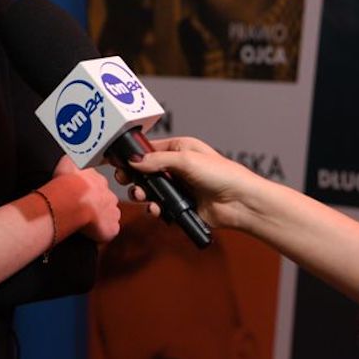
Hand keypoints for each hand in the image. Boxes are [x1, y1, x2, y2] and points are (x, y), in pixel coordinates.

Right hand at [56, 165, 119, 243]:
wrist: (72, 199)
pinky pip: (109, 231)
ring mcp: (112, 211)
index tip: (81, 194)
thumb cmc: (67, 183)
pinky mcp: (112, 227)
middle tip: (82, 209)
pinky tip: (90, 232)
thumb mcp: (68, 161)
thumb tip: (74, 158)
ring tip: (85, 222)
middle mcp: (109, 194)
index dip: (89, 190)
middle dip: (96, 204)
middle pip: (105, 200)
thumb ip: (75, 160)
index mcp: (99, 180)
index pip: (98, 185)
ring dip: (100, 218)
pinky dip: (101, 232)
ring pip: (108, 215)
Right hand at [113, 136, 258, 230]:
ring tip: (142, 197)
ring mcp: (180, 187)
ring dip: (143, 194)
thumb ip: (157, 160)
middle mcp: (178, 167)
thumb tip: (133, 161)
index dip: (133, 155)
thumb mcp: (186, 160)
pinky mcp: (182, 205)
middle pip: (146, 171)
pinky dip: (156, 208)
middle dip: (134, 177)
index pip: (149, 149)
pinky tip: (157, 209)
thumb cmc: (222, 174)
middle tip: (124, 181)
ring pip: (152, 190)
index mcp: (180, 149)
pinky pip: (161, 207)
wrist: (240, 203)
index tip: (118, 161)